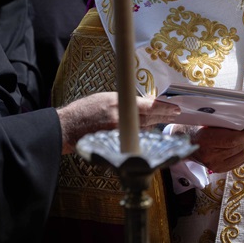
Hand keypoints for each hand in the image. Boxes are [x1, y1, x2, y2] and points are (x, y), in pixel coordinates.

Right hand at [57, 92, 181, 154]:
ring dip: (155, 125)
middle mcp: (120, 120)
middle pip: (150, 118)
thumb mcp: (105, 98)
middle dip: (164, 116)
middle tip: (176, 114)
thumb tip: (144, 104)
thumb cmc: (84, 110)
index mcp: (118, 104)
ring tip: (166, 120)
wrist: (67, 127)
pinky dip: (142, 134)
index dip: (163, 108)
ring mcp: (118, 134)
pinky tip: (149, 131)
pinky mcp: (115, 144)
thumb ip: (125, 101)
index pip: (148, 106)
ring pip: (144, 129)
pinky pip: (135, 139)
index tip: (174, 108)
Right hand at [178, 125, 243, 172]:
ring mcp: (216, 166)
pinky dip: (241, 154)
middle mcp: (211, 156)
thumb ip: (227, 127)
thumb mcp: (211, 125)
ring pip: (241, 155)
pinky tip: (237, 148)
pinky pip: (239, 162)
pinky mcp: (219, 170)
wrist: (189, 146)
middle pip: (239, 147)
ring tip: (240, 141)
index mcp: (207, 141)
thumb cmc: (201, 132)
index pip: (234, 139)